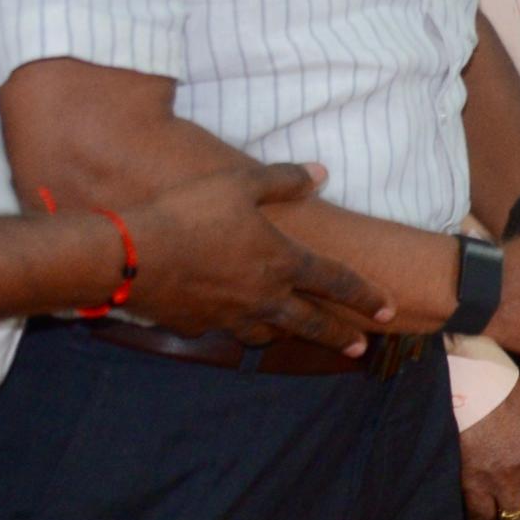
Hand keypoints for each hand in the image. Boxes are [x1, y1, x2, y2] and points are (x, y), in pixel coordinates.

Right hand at [120, 160, 392, 351]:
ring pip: (269, 333)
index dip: (367, 295)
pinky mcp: (198, 325)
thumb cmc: (187, 212)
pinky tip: (232, 323)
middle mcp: (263, 296)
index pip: (337, 281)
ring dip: (287, 335)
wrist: (128, 256)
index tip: (390, 310)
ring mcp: (230, 316)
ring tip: (295, 336)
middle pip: (312, 322)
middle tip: (360, 346)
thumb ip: (282, 179)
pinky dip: (236, 328)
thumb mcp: (238, 183)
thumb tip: (320, 173)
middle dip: (339, 334)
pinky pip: (225, 331)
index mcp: (281, 261)